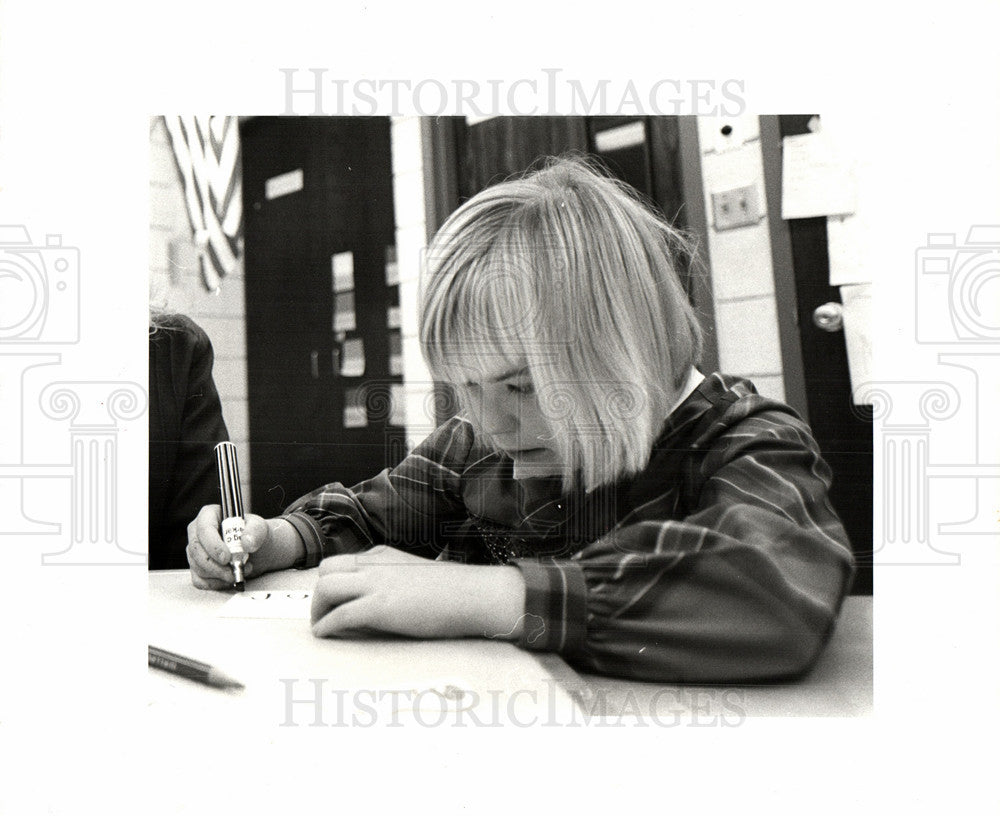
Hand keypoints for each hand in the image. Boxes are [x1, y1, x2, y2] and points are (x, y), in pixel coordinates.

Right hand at [186, 505, 301, 589]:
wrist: (256, 550)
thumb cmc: (253, 534)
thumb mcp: (259, 528)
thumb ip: (255, 532)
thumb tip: (246, 542)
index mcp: (209, 515)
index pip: (204, 529)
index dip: (213, 545)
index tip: (227, 558)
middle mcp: (197, 533)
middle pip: (196, 551)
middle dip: (216, 566)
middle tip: (235, 571)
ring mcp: (195, 552)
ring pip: (198, 568)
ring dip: (220, 575)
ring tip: (240, 571)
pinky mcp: (197, 568)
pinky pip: (200, 581)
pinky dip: (217, 583)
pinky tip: (230, 578)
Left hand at [310, 545, 526, 640]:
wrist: (475, 594)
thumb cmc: (455, 590)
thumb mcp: (416, 575)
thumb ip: (395, 579)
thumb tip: (384, 598)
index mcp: (384, 556)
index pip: (343, 562)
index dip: (333, 582)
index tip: (332, 600)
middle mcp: (375, 565)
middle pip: (326, 570)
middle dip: (319, 594)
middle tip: (323, 614)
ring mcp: (376, 584)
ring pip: (325, 588)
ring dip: (317, 609)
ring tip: (322, 627)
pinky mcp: (379, 607)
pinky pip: (339, 615)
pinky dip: (326, 626)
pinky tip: (326, 635)